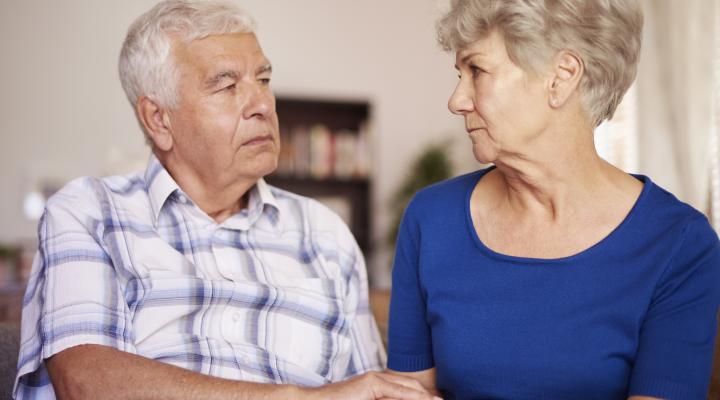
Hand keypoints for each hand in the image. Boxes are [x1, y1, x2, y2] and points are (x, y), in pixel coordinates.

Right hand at [302, 371, 441, 399]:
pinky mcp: (369, 383)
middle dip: (430, 397)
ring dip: (424, 398)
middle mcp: (380, 377)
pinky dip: (412, 397)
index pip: (411, 390)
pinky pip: (396, 391)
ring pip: (408, 389)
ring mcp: (374, 378)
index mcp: (380, 384)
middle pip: (413, 387)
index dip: (426, 397)